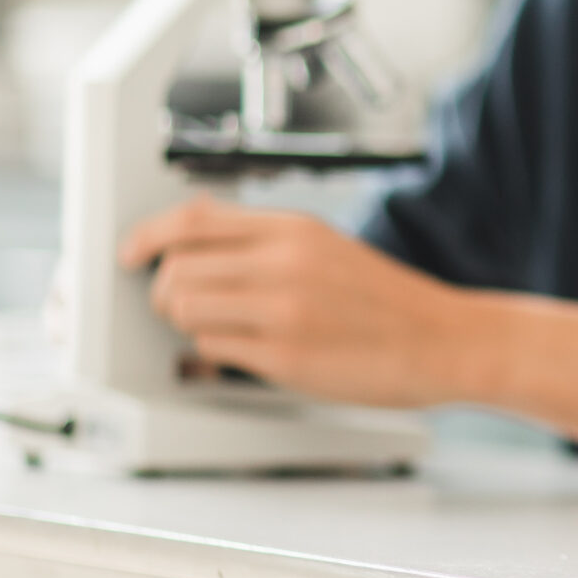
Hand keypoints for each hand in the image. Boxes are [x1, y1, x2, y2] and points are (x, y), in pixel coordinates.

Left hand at [119, 195, 466, 407]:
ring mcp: (284, 311)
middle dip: (164, 291)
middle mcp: (286, 263)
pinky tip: (240, 353)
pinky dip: (212, 354)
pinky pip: (211, 349)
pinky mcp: (285, 357)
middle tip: (179, 305)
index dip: (147, 237)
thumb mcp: (329, 249)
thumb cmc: (389, 303)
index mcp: (295, 230)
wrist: (448, 341)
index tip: (130, 253)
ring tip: (215, 329)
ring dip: (186, 323)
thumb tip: (197, 244)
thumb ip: (267, 244)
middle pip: (175, 268)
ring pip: (183, 309)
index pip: (193, 219)